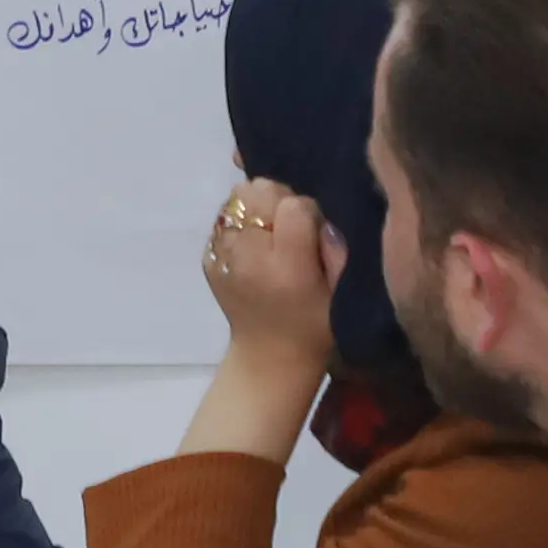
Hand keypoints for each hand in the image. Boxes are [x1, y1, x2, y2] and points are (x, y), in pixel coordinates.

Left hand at [205, 184, 339, 386]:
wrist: (268, 356)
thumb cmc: (315, 324)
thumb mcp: (340, 288)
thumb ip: (333, 245)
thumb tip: (314, 213)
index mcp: (286, 266)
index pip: (293, 206)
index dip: (308, 212)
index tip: (314, 232)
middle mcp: (247, 255)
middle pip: (260, 191)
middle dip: (279, 202)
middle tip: (289, 231)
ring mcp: (222, 255)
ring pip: (237, 197)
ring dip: (256, 209)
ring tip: (269, 236)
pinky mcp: (207, 257)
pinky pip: (224, 217)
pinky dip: (240, 224)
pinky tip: (253, 247)